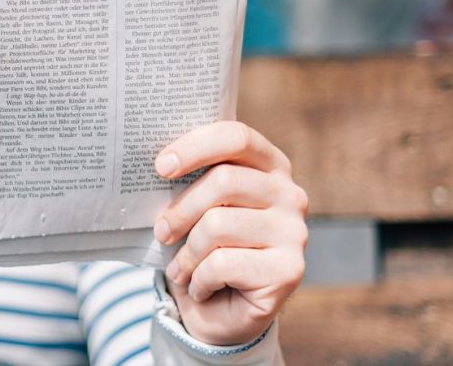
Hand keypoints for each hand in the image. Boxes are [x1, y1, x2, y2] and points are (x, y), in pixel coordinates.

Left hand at [153, 121, 307, 345]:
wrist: (222, 315)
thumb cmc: (204, 251)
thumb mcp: (195, 210)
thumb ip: (189, 182)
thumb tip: (157, 165)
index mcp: (269, 167)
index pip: (237, 137)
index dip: (196, 147)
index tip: (161, 167)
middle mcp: (290, 194)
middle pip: (224, 181)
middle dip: (181, 209)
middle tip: (161, 232)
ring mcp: (295, 232)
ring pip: (218, 224)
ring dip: (187, 253)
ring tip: (180, 268)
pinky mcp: (289, 270)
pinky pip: (223, 263)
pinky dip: (199, 279)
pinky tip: (201, 288)